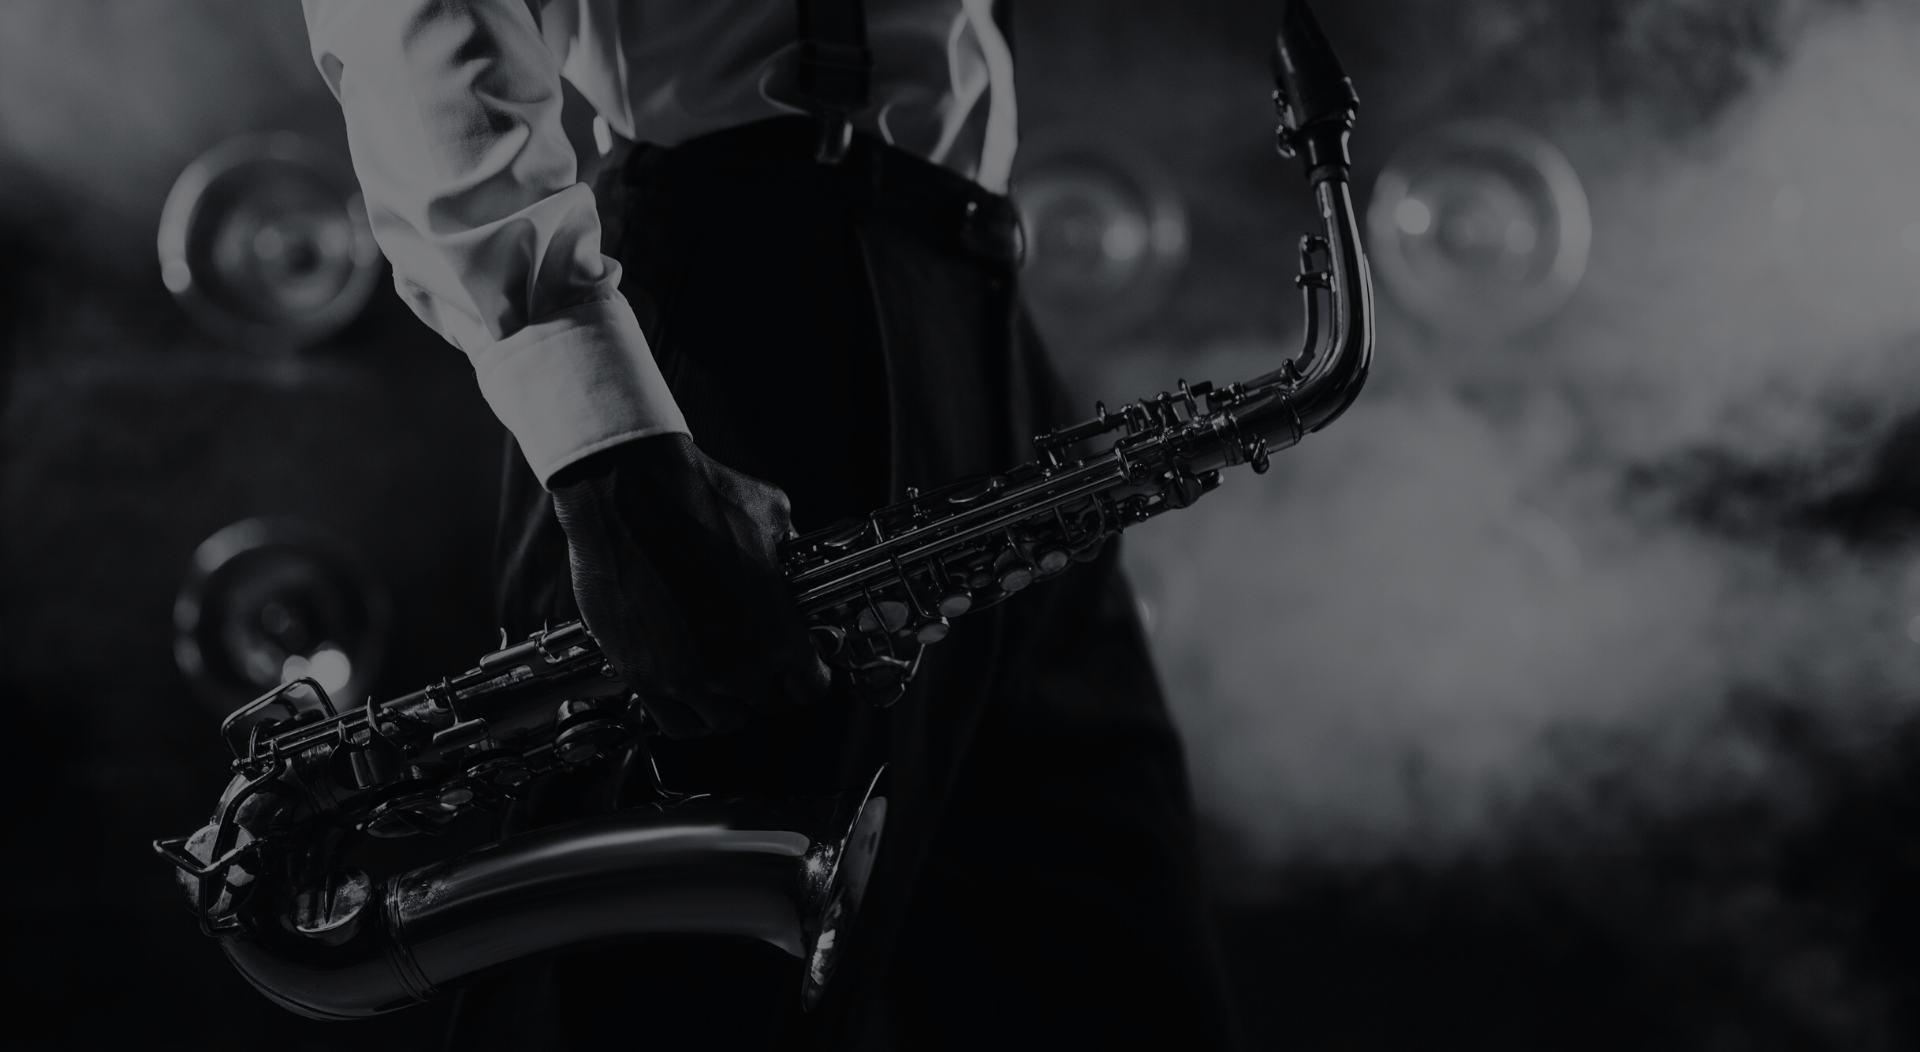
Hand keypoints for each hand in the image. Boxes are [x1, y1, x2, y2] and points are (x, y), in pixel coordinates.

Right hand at [549, 433, 830, 736]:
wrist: (628, 494)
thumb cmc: (698, 498)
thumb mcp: (773, 515)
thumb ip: (792, 551)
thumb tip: (795, 561)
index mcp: (778, 633)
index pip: (812, 688)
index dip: (810, 675)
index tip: (802, 664)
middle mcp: (738, 666)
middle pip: (769, 706)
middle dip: (771, 683)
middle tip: (760, 659)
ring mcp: (688, 678)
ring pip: (725, 720)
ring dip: (730, 701)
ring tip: (722, 674)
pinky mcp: (643, 678)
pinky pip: (678, 724)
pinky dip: (689, 713)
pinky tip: (690, 688)